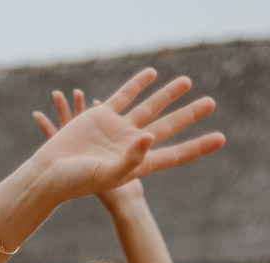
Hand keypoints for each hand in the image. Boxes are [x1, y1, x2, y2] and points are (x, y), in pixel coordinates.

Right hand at [23, 68, 223, 204]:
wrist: (49, 173)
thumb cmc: (76, 182)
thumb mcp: (106, 175)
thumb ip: (131, 159)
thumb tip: (151, 136)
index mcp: (139, 164)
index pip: (176, 154)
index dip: (198, 146)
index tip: (220, 138)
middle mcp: (132, 145)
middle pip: (169, 126)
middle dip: (190, 114)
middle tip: (211, 103)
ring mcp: (118, 129)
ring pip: (149, 107)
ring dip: (168, 94)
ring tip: (187, 82)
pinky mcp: (101, 116)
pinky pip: (124, 95)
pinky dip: (137, 84)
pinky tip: (151, 74)